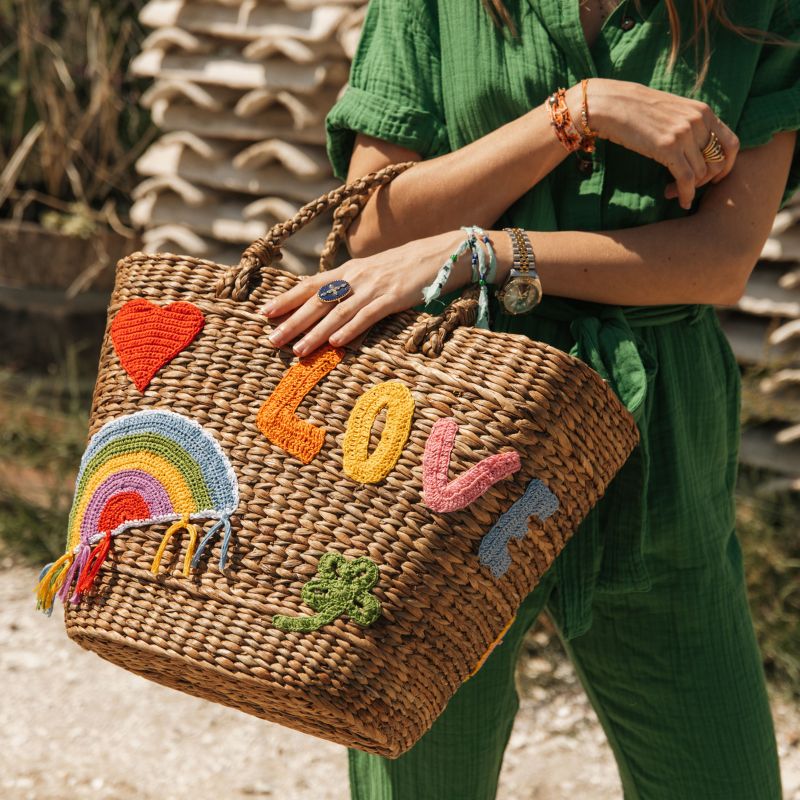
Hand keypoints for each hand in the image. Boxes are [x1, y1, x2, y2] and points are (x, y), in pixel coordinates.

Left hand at [261, 229, 470, 355]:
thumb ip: (351, 285)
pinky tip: (336, 343)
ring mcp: (374, 287)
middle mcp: (356, 277)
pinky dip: (350, 329)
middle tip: (271, 339)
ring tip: (297, 350)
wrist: (441, 254)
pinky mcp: (392, 298)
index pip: (310, 285)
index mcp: (349, 270)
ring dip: (315, 333)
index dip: (287, 299)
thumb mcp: (373, 272)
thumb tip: (328, 303)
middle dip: (293, 321)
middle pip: (317, 301)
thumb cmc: (405, 267)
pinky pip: (366, 316)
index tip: (265, 312)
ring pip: (337, 312)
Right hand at [572, 78, 739, 209]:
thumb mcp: (672, 111)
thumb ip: (689, 125)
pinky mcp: (668, 148)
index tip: (714, 178)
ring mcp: (684, 134)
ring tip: (672, 193)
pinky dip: (686, 195)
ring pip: (701, 174)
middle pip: (717, 162)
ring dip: (689, 190)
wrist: (612, 104)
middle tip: (688, 189)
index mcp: (703, 111)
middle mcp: (698, 121)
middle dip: (705, 182)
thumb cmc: (636, 110)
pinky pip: (686, 180)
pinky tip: (680, 202)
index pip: (731, 143)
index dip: (727, 166)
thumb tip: (697, 148)